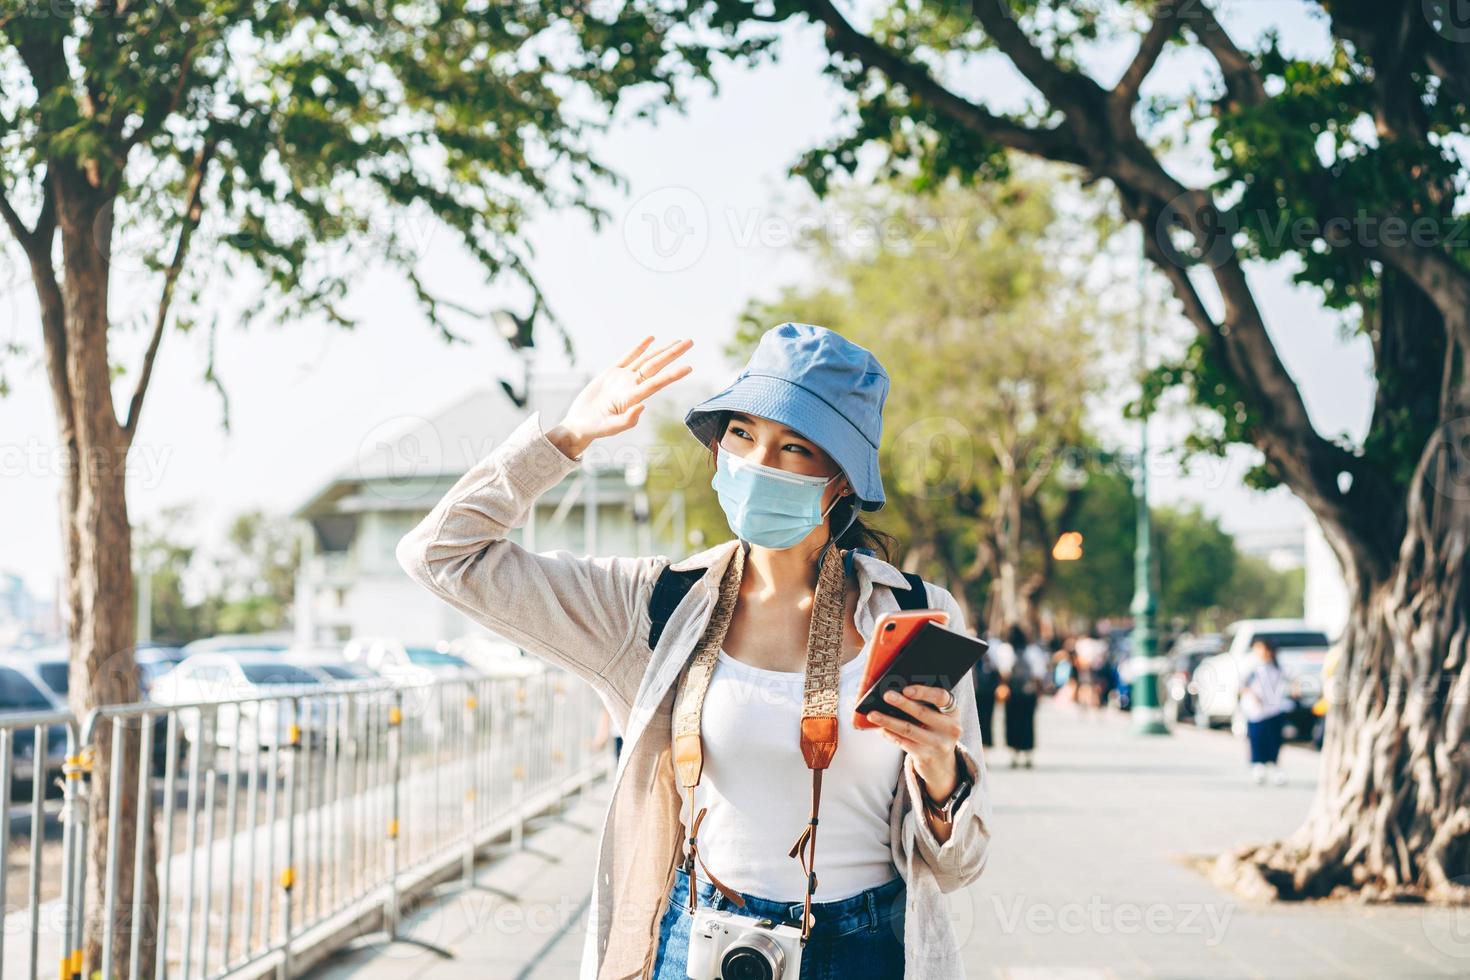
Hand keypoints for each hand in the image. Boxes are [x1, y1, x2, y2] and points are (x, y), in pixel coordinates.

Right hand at [548, 336, 693, 457]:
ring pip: (646, 360)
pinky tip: (651, 339)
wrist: (580, 424)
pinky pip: (628, 357)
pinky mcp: (611, 373)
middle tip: (690, 342)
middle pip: (657, 366)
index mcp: (633, 398)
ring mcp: (623, 379)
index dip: (673, 375)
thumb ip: (627, 420)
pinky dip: (639, 348)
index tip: (689, 367)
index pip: (657, 383)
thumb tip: (642, 407)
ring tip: (677, 340)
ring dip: (662, 350)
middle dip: (673, 353)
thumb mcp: (611, 428)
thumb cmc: (595, 429)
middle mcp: (632, 386)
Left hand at [867, 684, 961, 801]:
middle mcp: (950, 728)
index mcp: (953, 712)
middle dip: (902, 703)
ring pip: (909, 730)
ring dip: (888, 721)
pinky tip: (879, 728)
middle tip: (886, 695)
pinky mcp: (926, 757)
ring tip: (873, 714)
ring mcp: (938, 744)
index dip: (924, 692)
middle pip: (923, 713)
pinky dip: (889, 734)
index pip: (941, 697)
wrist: (942, 765)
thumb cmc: (935, 732)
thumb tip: (896, 691)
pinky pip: (903, 742)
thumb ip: (926, 704)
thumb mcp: (939, 718)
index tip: (906, 689)